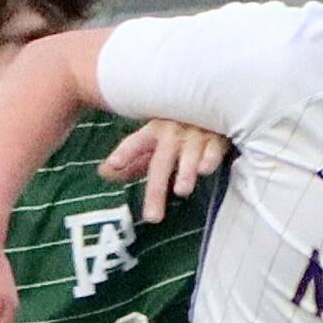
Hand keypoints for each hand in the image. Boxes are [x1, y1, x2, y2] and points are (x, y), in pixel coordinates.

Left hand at [99, 120, 229, 224]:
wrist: (214, 104)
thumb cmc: (181, 128)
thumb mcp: (155, 141)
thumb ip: (132, 159)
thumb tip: (104, 172)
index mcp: (155, 132)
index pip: (137, 142)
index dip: (125, 153)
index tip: (112, 165)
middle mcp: (173, 133)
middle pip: (161, 162)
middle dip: (156, 189)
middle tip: (152, 218)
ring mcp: (196, 135)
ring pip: (188, 154)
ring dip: (185, 172)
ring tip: (181, 191)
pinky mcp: (218, 138)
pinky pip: (214, 149)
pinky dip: (210, 158)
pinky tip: (205, 169)